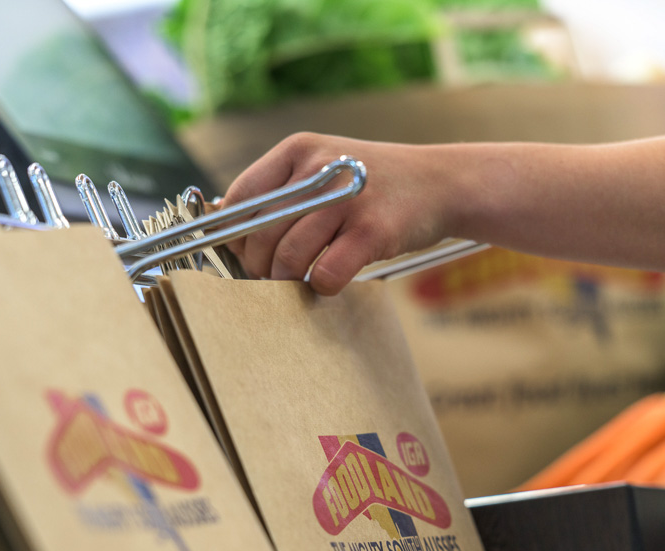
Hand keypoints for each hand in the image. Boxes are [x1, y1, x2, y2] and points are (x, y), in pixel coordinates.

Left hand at [222, 133, 454, 294]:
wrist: (441, 183)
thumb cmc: (372, 185)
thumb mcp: (324, 168)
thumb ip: (280, 190)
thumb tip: (224, 223)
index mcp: (299, 150)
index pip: (242, 196)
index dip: (232, 233)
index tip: (239, 254)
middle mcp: (320, 168)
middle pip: (261, 233)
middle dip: (258, 265)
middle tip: (269, 277)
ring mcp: (348, 199)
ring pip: (288, 257)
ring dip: (286, 280)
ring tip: (296, 281)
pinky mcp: (373, 230)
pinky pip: (325, 274)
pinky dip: (321, 286)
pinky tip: (329, 280)